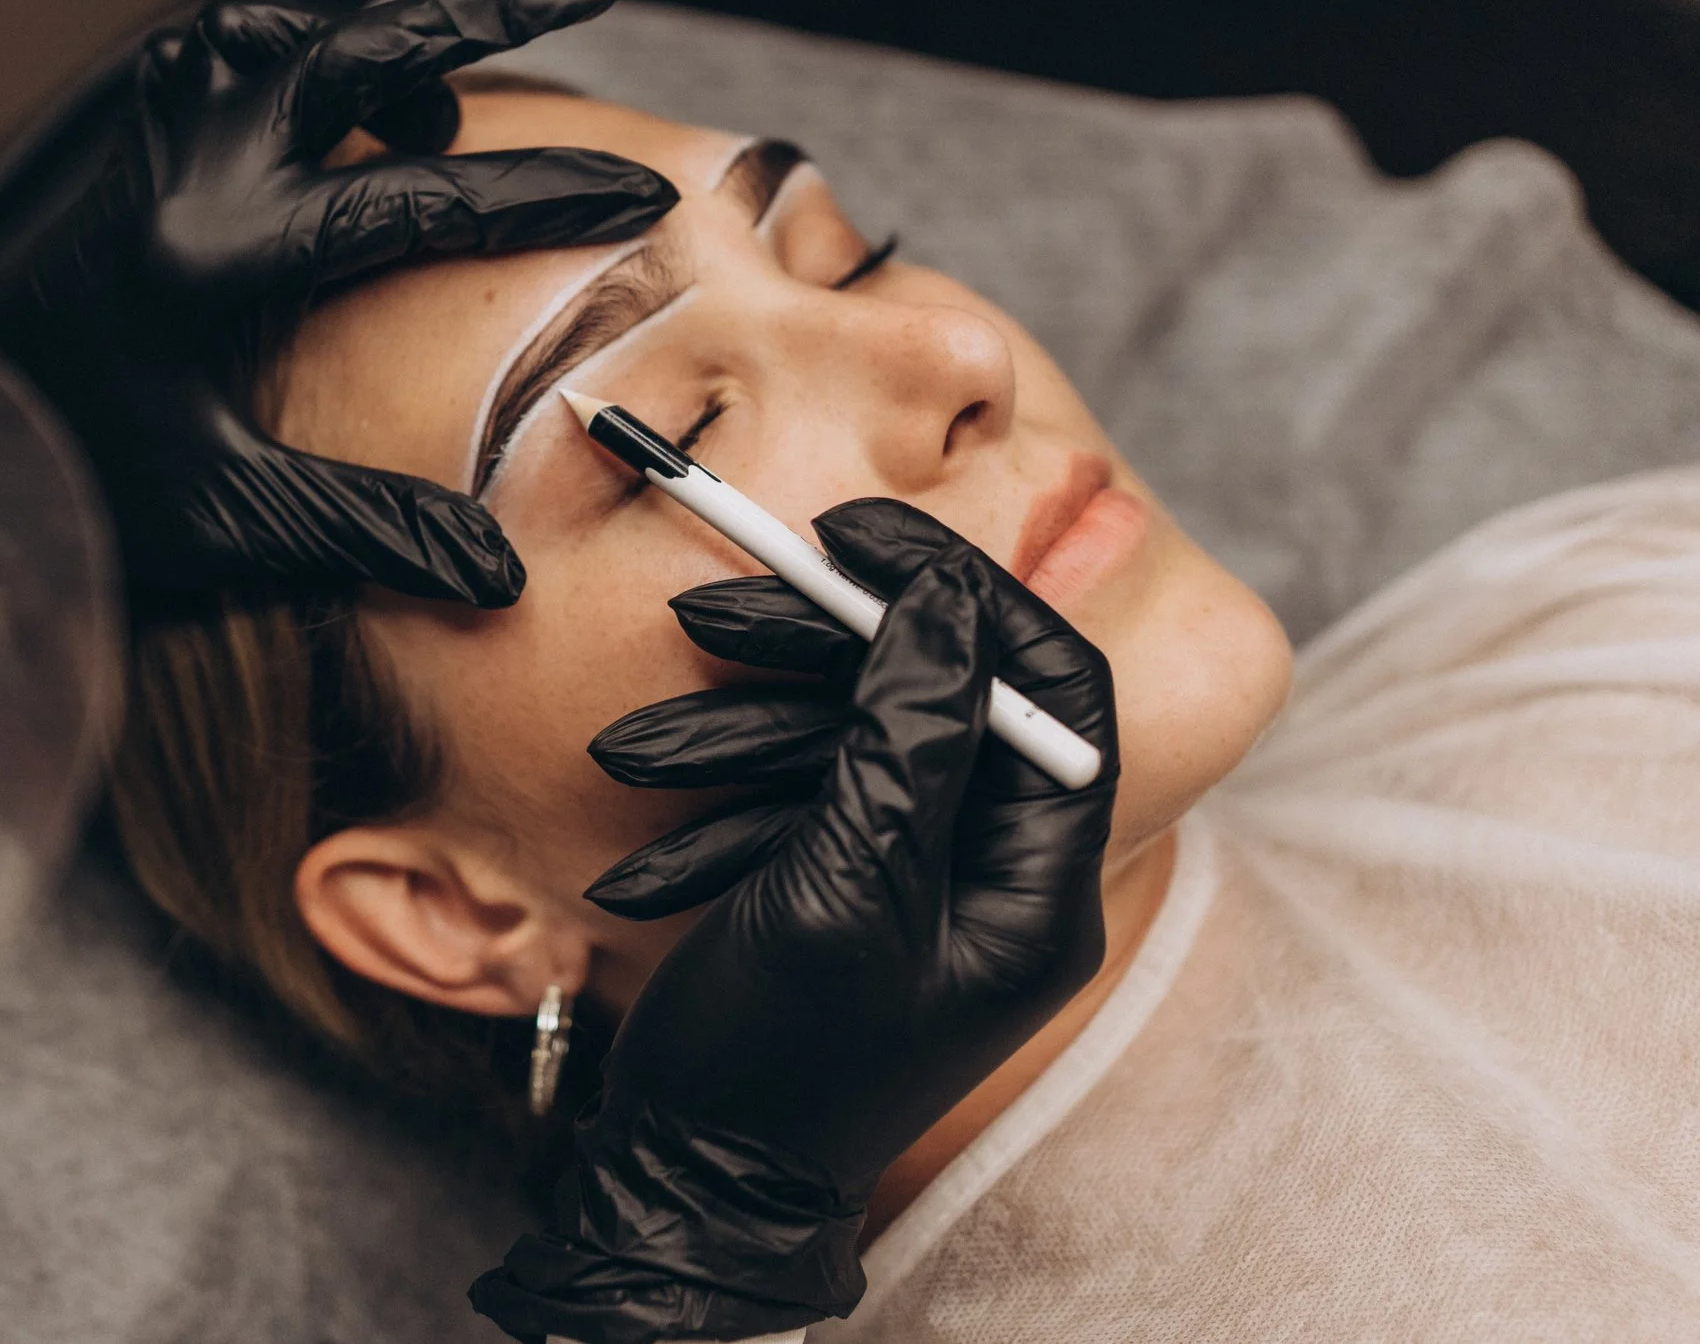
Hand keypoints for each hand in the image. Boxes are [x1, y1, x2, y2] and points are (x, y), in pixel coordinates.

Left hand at [0, 0, 678, 617]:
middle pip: (376, 41)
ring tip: (467, 72)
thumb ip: (363, 532)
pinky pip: (244, 43)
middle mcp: (190, 160)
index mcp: (223, 254)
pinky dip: (314, 44)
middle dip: (504, 2)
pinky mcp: (128, 124)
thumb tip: (496, 572)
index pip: (424, 195)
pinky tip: (352, 88)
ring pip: (306, 27)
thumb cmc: (61, 478)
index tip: (638, 188)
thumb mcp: (219, 516)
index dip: (544, 190)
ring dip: (398, 35)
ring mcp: (151, 124)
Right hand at [470, 500, 1118, 1343]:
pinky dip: (737, 771)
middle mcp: (998, 870)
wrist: (694, 1177)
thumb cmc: (782, 1061)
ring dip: (757, 709)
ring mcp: (923, 875)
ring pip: (864, 733)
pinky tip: (656, 772)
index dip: (971, 593)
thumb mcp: (849, 886)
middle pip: (950, 695)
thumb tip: (947, 600)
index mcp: (1039, 883)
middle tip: (737, 588)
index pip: (1056, 691)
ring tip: (663, 695)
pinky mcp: (852, 879)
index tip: (867, 534)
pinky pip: (814, 784)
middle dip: (836, 642)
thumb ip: (908, 736)